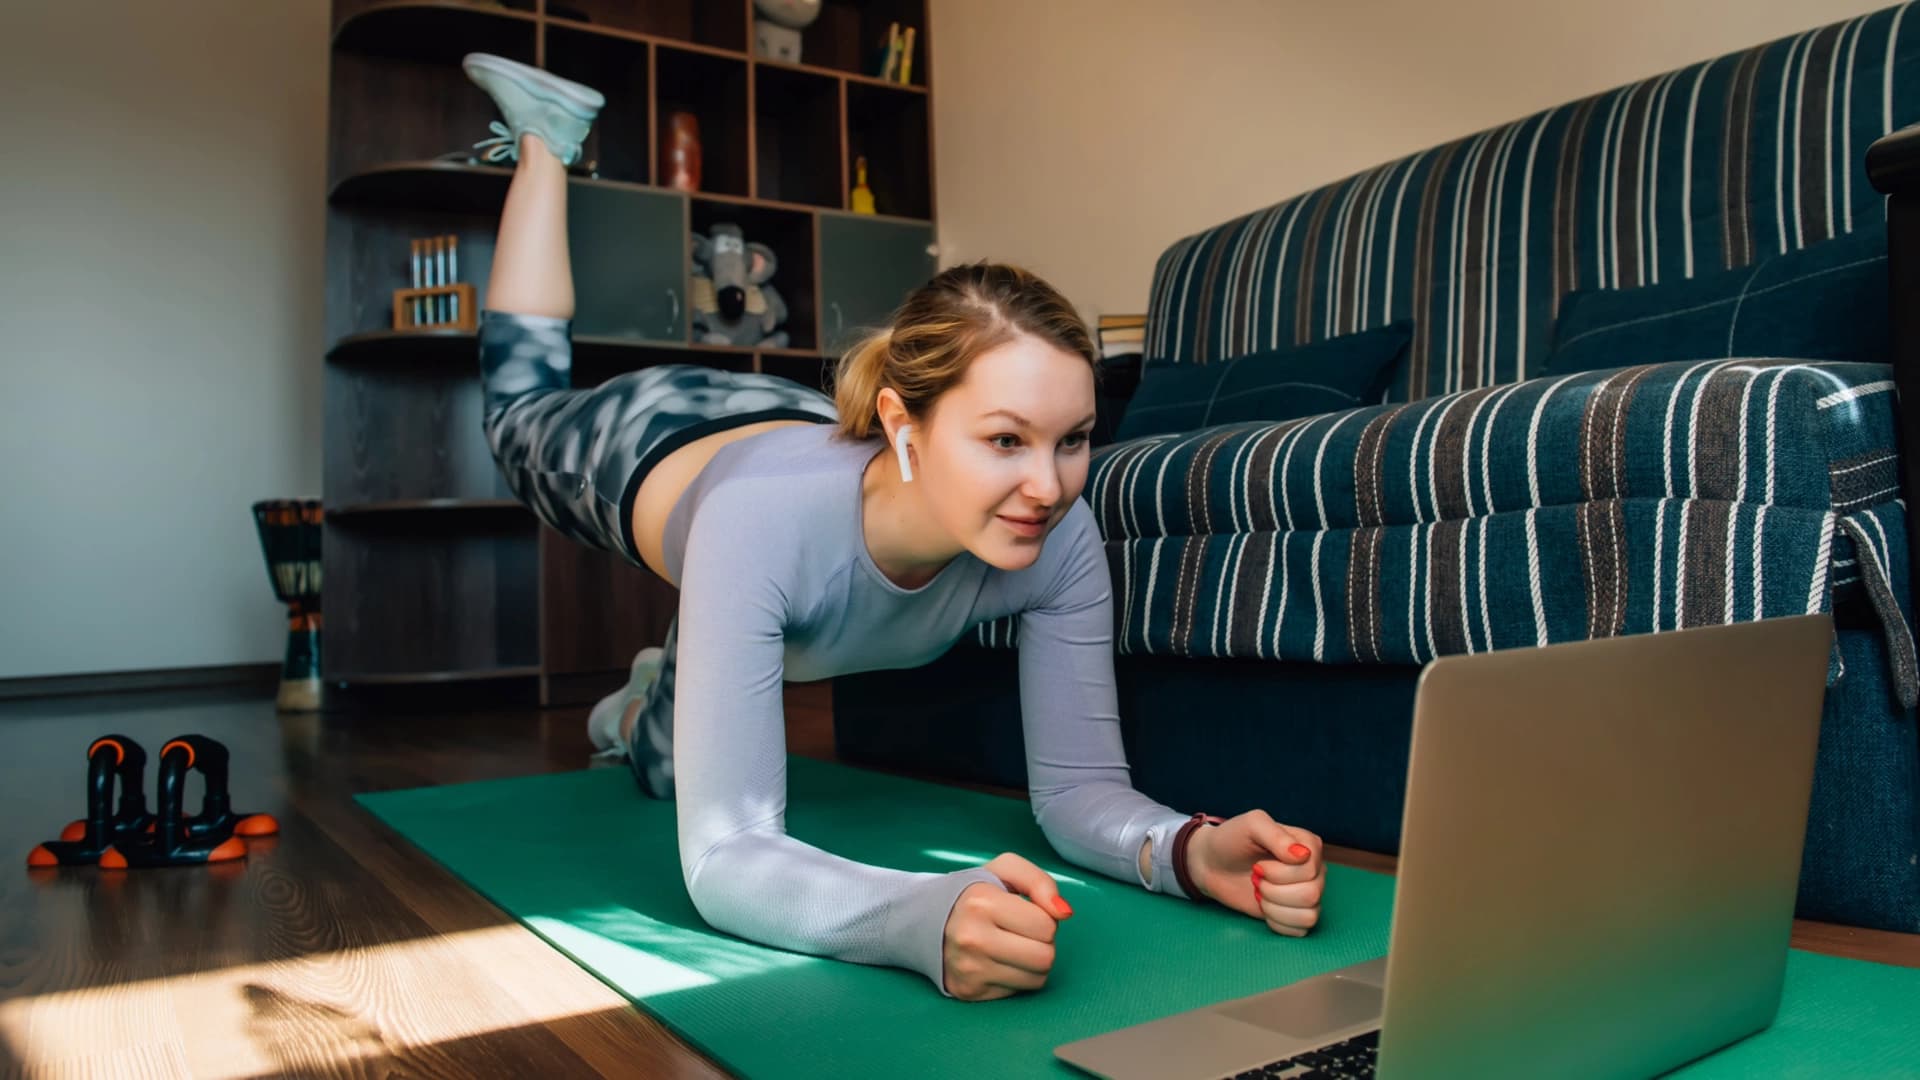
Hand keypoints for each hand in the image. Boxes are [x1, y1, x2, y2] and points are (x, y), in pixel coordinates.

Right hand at [942, 852, 1072, 1000]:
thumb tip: (1064, 913)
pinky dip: (1015, 977)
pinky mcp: (969, 991)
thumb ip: (1040, 882)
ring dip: (1032, 963)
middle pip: (1045, 957)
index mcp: (981, 902)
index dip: (1043, 918)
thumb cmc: (973, 893)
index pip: (1047, 926)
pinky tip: (997, 961)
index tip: (1023, 913)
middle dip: (1041, 944)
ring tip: (1011, 946)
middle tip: (1020, 932)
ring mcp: (969, 969)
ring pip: (1036, 979)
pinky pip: (1018, 992)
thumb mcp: (1004, 870)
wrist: (924, 919)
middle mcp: (972, 938)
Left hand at [1188, 810, 1324, 936]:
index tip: (1258, 864)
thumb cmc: (1231, 840)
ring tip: (1259, 892)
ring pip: (1309, 915)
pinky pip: (1301, 930)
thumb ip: (1276, 835)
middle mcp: (1314, 870)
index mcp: (1309, 845)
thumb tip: (1303, 855)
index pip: (1310, 869)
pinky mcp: (1296, 914)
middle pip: (1311, 894)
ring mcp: (1307, 893)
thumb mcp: (1251, 824)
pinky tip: (1264, 907)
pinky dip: (1277, 922)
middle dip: (1274, 890)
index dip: (1279, 872)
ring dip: (1275, 908)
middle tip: (1255, 878)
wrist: (1211, 864)